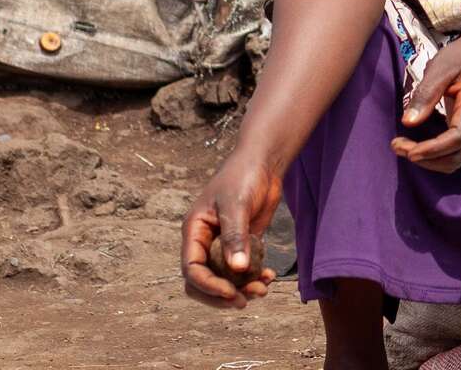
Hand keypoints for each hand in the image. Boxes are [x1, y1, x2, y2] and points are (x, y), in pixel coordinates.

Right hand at [181, 149, 279, 308]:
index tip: (230, 292)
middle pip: (205, 281)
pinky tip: (268, 276)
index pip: (192, 269)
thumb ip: (235, 236)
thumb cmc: (243, 176)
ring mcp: (224, 243)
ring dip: (241, 288)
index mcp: (195, 231)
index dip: (208, 286)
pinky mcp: (243, 243)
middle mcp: (205, 241)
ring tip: (262, 290)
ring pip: (225, 278)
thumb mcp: (236, 205)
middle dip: (223, 294)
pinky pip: (243, 268)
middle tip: (244, 301)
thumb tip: (236, 269)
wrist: (264, 161)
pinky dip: (253, 277)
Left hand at [390, 35, 460, 173]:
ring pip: (452, 161)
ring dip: (426, 161)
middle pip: (455, 156)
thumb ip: (426, 93)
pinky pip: (450, 155)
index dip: (434, 149)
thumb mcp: (441, 67)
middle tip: (396, 145)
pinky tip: (413, 146)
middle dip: (425, 158)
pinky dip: (431, 156)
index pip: (459, 137)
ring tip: (400, 146)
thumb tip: (408, 123)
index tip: (409, 151)